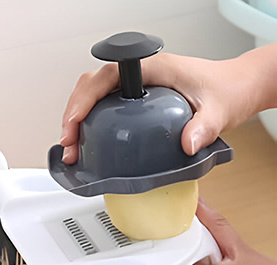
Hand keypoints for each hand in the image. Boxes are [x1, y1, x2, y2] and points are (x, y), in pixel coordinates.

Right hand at [60, 46, 276, 163]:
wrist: (238, 89)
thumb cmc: (228, 90)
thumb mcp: (220, 111)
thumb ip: (205, 127)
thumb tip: (188, 144)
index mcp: (155, 69)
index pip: (108, 76)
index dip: (85, 98)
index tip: (76, 122)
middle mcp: (142, 76)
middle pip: (92, 87)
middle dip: (74, 115)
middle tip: (69, 144)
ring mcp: (137, 89)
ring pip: (95, 98)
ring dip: (78, 122)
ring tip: (74, 150)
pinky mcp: (136, 103)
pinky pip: (105, 108)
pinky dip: (91, 126)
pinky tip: (89, 145)